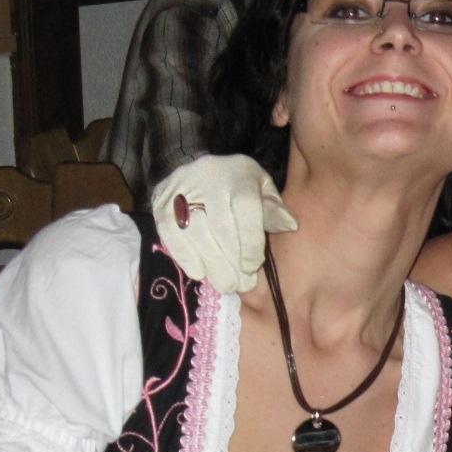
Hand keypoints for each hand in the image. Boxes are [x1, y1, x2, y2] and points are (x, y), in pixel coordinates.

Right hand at [150, 154, 295, 293]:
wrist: (194, 167)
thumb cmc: (237, 185)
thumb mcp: (261, 190)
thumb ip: (273, 209)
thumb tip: (290, 225)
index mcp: (239, 175)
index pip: (246, 208)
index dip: (250, 241)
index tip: (252, 266)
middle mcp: (208, 179)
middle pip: (220, 225)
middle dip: (232, 260)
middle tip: (241, 285)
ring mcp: (182, 191)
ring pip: (195, 232)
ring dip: (212, 263)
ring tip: (225, 284)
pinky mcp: (162, 204)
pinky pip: (170, 234)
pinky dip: (185, 257)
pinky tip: (200, 273)